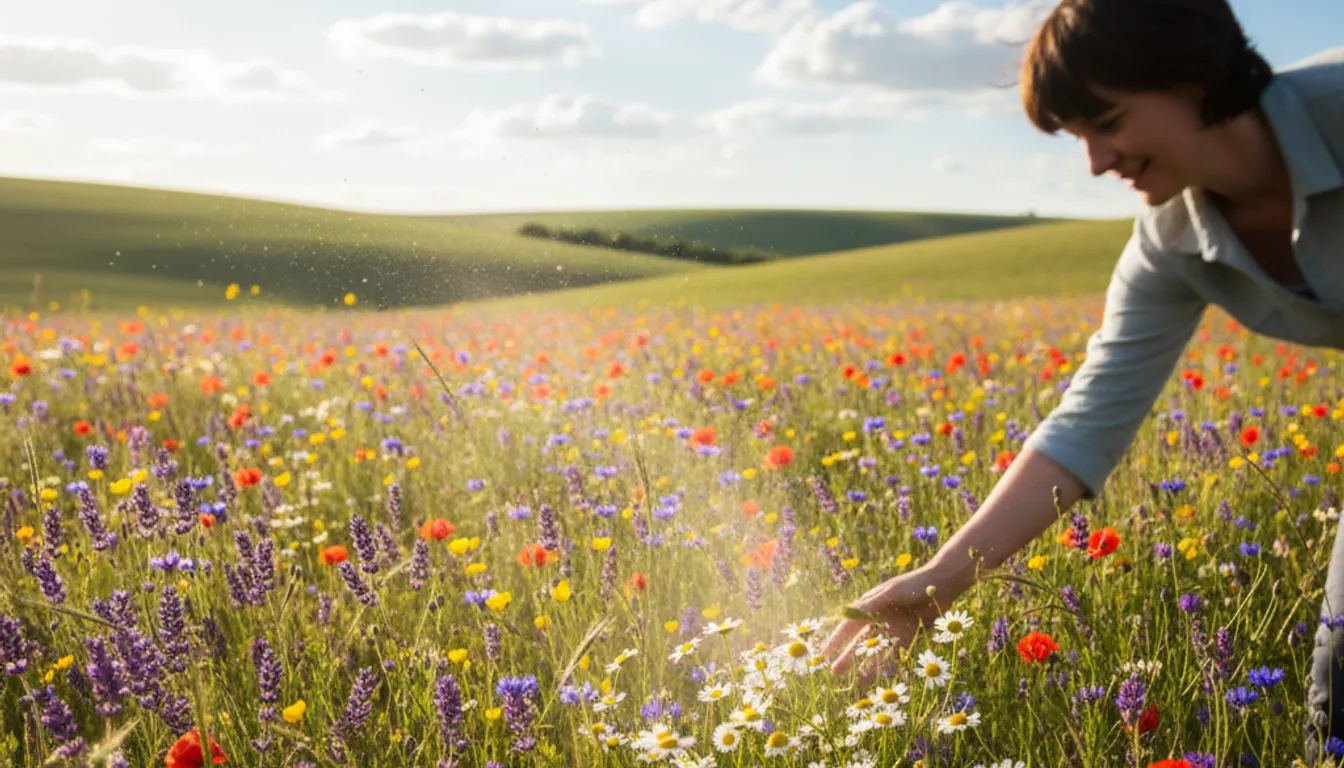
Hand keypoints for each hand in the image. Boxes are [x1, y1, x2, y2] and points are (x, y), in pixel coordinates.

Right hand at [820, 564, 961, 681]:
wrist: (944, 585)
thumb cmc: (915, 584)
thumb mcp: (891, 592)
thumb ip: (871, 604)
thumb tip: (848, 612)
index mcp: (870, 604)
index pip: (848, 624)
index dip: (836, 639)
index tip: (824, 653)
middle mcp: (879, 618)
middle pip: (859, 640)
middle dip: (847, 656)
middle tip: (834, 672)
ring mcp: (894, 628)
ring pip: (875, 650)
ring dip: (864, 664)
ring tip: (853, 679)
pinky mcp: (909, 636)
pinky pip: (894, 652)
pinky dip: (886, 663)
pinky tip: (877, 675)